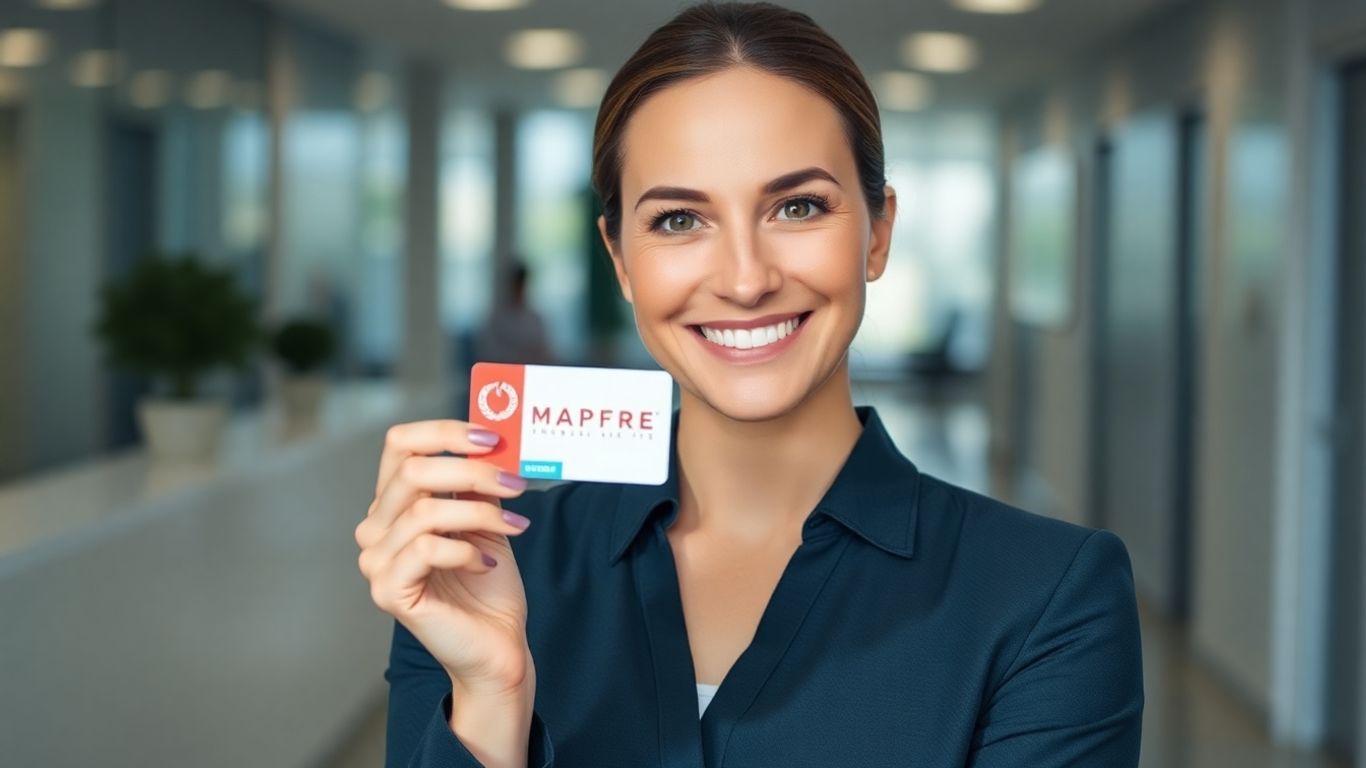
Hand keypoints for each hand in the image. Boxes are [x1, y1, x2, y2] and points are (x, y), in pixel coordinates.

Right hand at [356, 419, 534, 695]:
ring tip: (515, 527)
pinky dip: (466, 550)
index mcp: (393, 504)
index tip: (492, 439)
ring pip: (426, 510)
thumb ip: (477, 482)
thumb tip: (491, 439)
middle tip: (517, 484)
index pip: (400, 444)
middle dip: (474, 472)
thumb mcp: (486, 518)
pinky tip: (486, 563)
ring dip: (481, 514)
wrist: (496, 645)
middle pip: (414, 471)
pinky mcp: (388, 590)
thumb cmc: (489, 582)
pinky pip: (426, 549)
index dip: (444, 432)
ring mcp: (375, 561)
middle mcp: (375, 528)